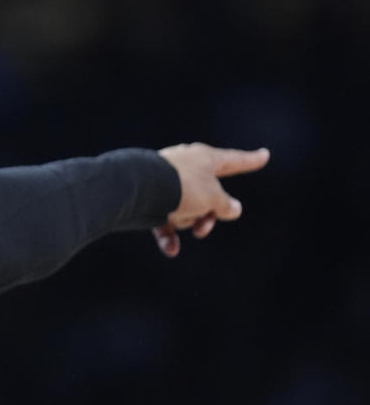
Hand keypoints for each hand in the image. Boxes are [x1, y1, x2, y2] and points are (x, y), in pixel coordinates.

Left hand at [152, 143, 269, 256]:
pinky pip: (164, 221)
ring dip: (186, 221)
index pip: (234, 160)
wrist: (140, 189)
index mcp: (205, 159)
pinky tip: (171, 249)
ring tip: (177, 219)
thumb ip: (225, 204)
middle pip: (209, 196)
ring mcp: (166, 182)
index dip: (250, 160)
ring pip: (187, 210)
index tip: (264, 155)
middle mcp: (186, 167)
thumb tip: (233, 209)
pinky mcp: (150, 198)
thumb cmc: (181, 186)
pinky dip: (168, 235)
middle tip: (202, 227)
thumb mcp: (213, 197)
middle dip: (207, 215)